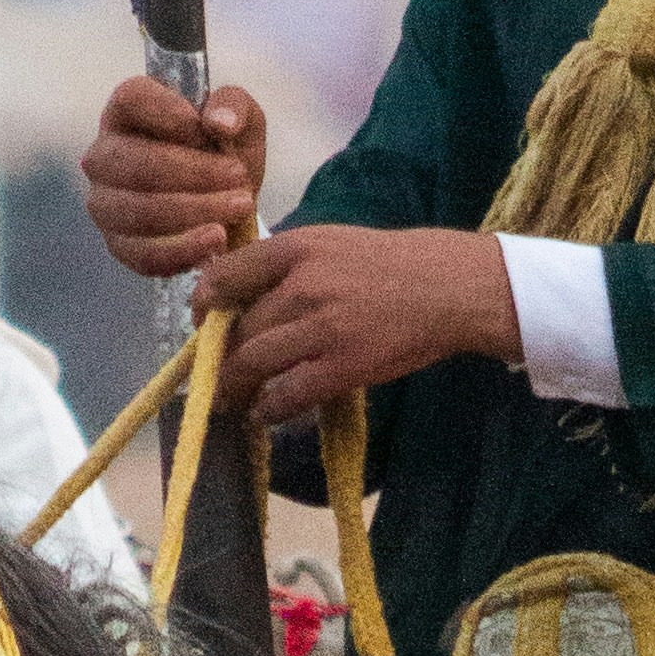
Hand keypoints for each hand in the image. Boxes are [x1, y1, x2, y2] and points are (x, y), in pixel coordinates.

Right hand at [82, 77, 265, 280]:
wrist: (229, 208)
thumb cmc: (225, 155)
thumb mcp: (242, 122)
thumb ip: (235, 107)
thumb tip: (218, 122)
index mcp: (128, 112)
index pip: (130, 99)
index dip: (168, 112)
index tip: (209, 130)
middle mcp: (105, 154)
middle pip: (135, 163)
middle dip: (193, 174)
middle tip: (239, 179)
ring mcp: (105, 202)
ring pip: (138, 211)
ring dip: (194, 211)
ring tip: (238, 208)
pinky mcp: (118, 244)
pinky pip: (141, 253)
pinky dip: (183, 250)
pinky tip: (216, 241)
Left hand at [201, 226, 520, 424]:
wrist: (450, 287)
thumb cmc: (392, 265)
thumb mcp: (333, 242)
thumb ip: (287, 263)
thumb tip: (239, 292)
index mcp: (297, 248)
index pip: (224, 277)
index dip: (204, 307)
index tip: (204, 325)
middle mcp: (302, 285)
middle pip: (237, 329)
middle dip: (219, 358)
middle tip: (215, 376)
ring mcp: (322, 327)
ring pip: (253, 363)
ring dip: (235, 389)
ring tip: (232, 401)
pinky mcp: (343, 365)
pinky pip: (287, 395)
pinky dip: (269, 409)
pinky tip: (266, 413)